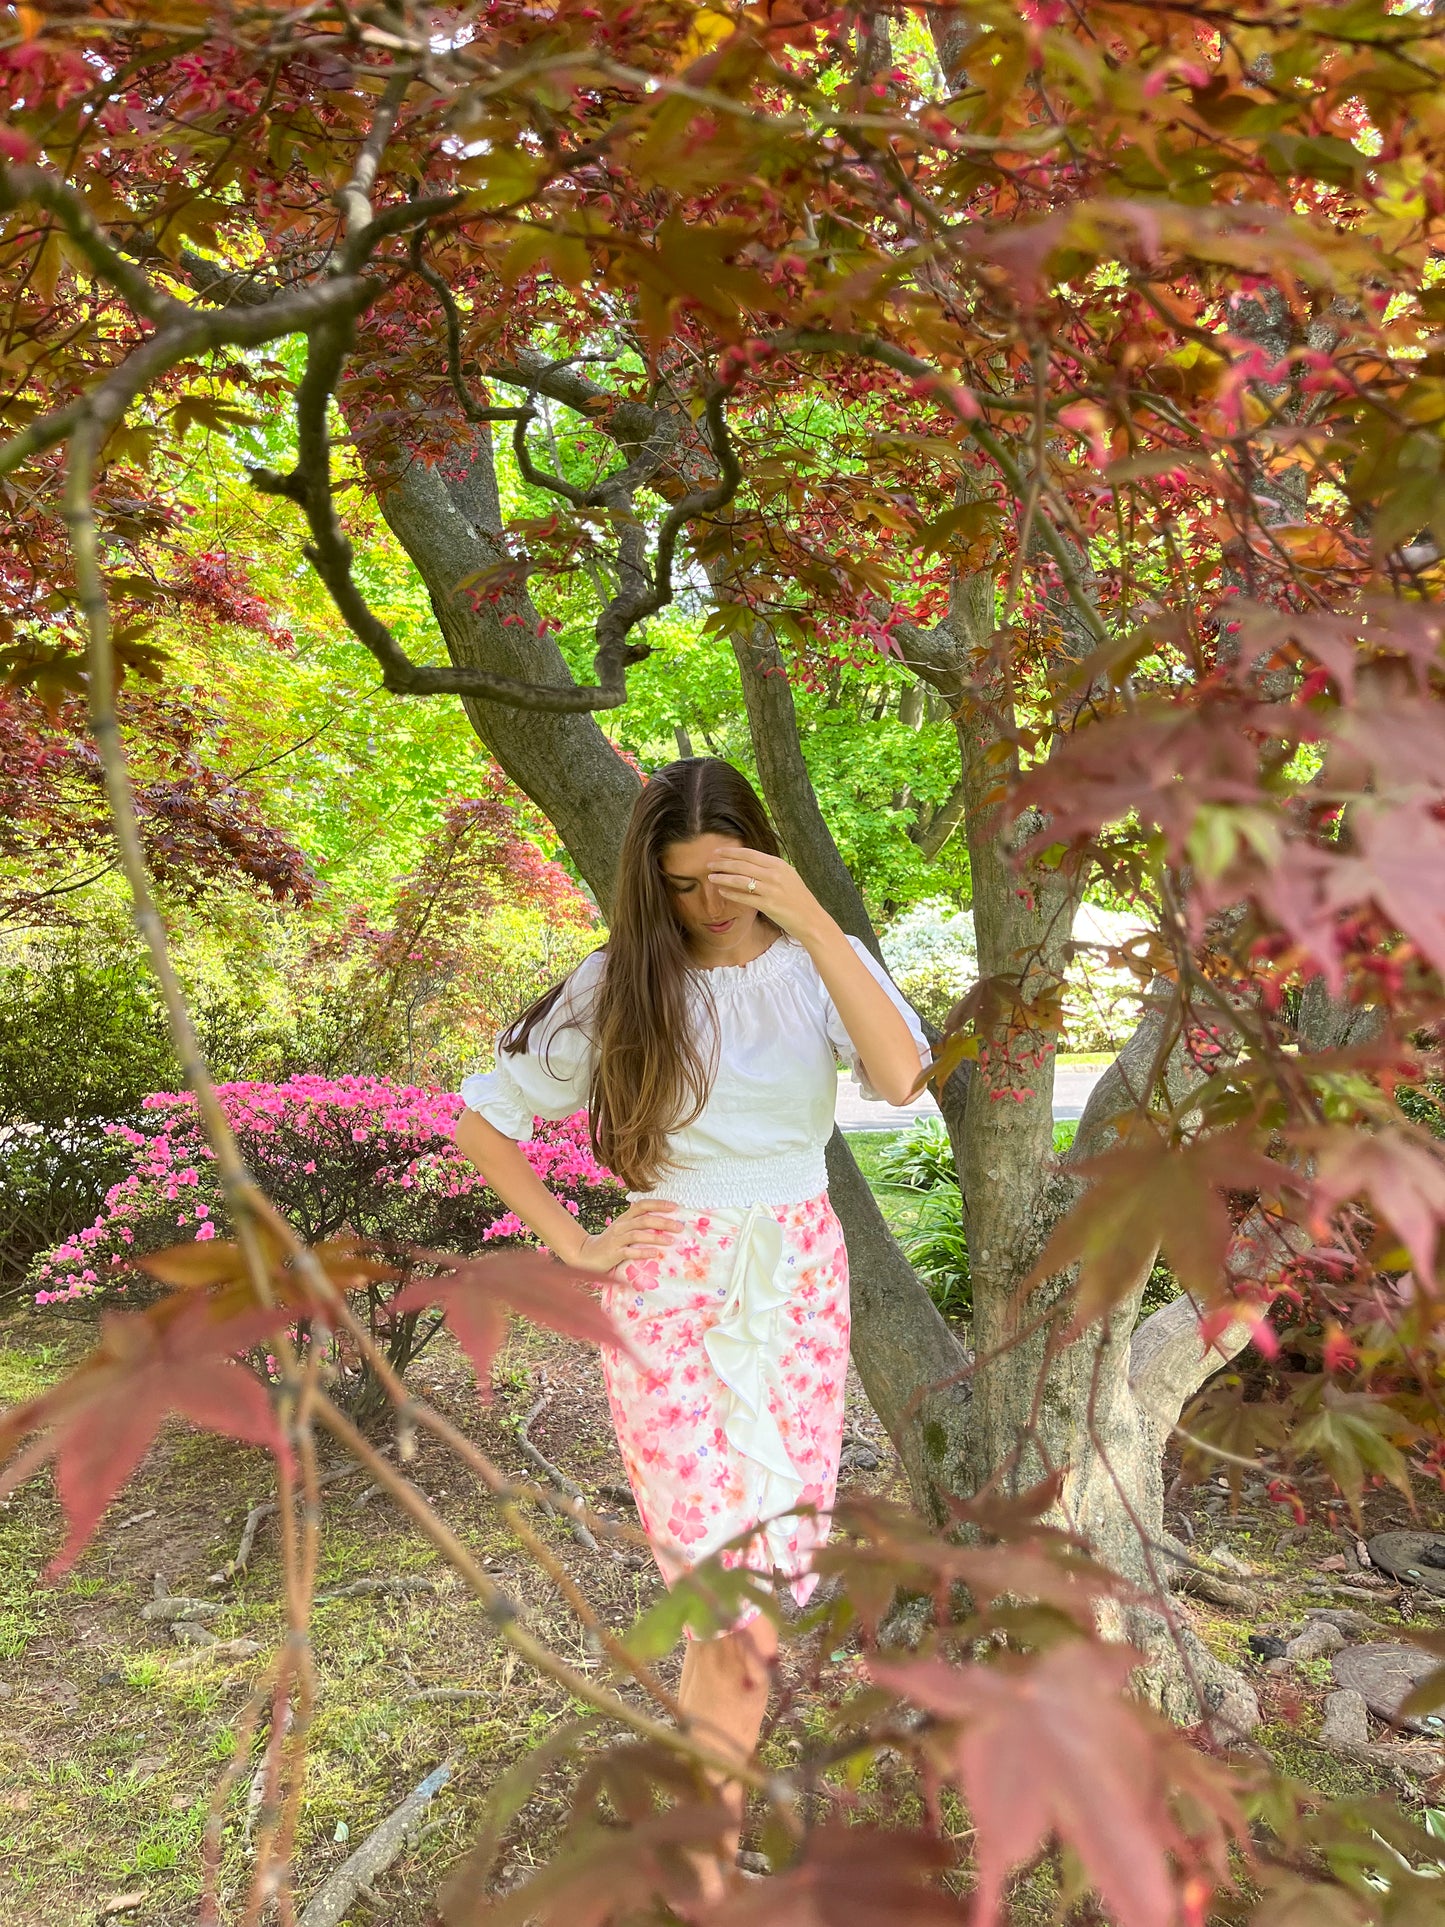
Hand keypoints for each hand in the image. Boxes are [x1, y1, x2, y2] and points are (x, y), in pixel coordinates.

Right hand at [568, 1200, 683, 1275]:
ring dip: (656, 1237)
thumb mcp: (623, 1229)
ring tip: (671, 1241)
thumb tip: (665, 1224)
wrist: (586, 1254)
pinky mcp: (613, 1253)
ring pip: (638, 1234)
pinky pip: (629, 1251)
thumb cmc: (610, 1243)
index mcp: (625, 1218)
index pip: (642, 1205)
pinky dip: (643, 1252)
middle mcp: (621, 1226)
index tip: (675, 1207)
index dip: (659, 1204)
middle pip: (644, 1220)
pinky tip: (654, 1253)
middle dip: (663, 1222)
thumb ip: (638, 1225)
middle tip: (679, 1227)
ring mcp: (617, 1239)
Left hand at [705, 848, 825, 941]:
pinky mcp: (768, 904)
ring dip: (723, 877)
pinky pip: (744, 897)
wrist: (811, 918)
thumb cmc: (798, 898)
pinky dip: (730, 893)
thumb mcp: (787, 876)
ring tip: (711, 877)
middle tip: (709, 863)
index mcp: (778, 864)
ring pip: (740, 880)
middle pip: (742, 864)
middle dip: (722, 863)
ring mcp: (771, 889)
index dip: (731, 852)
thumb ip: (770, 868)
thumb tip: (749, 862)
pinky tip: (721, 891)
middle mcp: (774, 874)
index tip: (718, 852)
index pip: (749, 854)